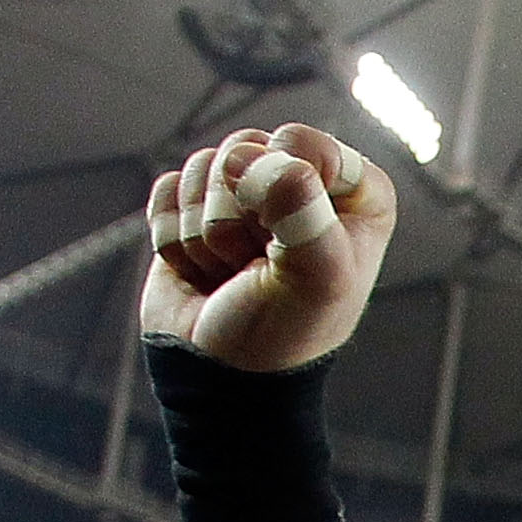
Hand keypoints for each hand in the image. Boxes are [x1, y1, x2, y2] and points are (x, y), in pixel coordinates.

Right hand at [140, 124, 393, 373]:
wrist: (221, 379)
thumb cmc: (283, 335)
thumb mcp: (317, 279)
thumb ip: (303, 211)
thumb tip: (253, 159)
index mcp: (354, 195)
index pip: (303, 142)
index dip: (281, 186)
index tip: (286, 239)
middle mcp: (303, 185)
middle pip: (245, 147)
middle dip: (236, 213)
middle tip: (254, 263)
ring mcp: (246, 195)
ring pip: (202, 164)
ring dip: (204, 229)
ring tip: (230, 270)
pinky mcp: (194, 209)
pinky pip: (166, 187)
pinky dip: (173, 234)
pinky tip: (199, 267)